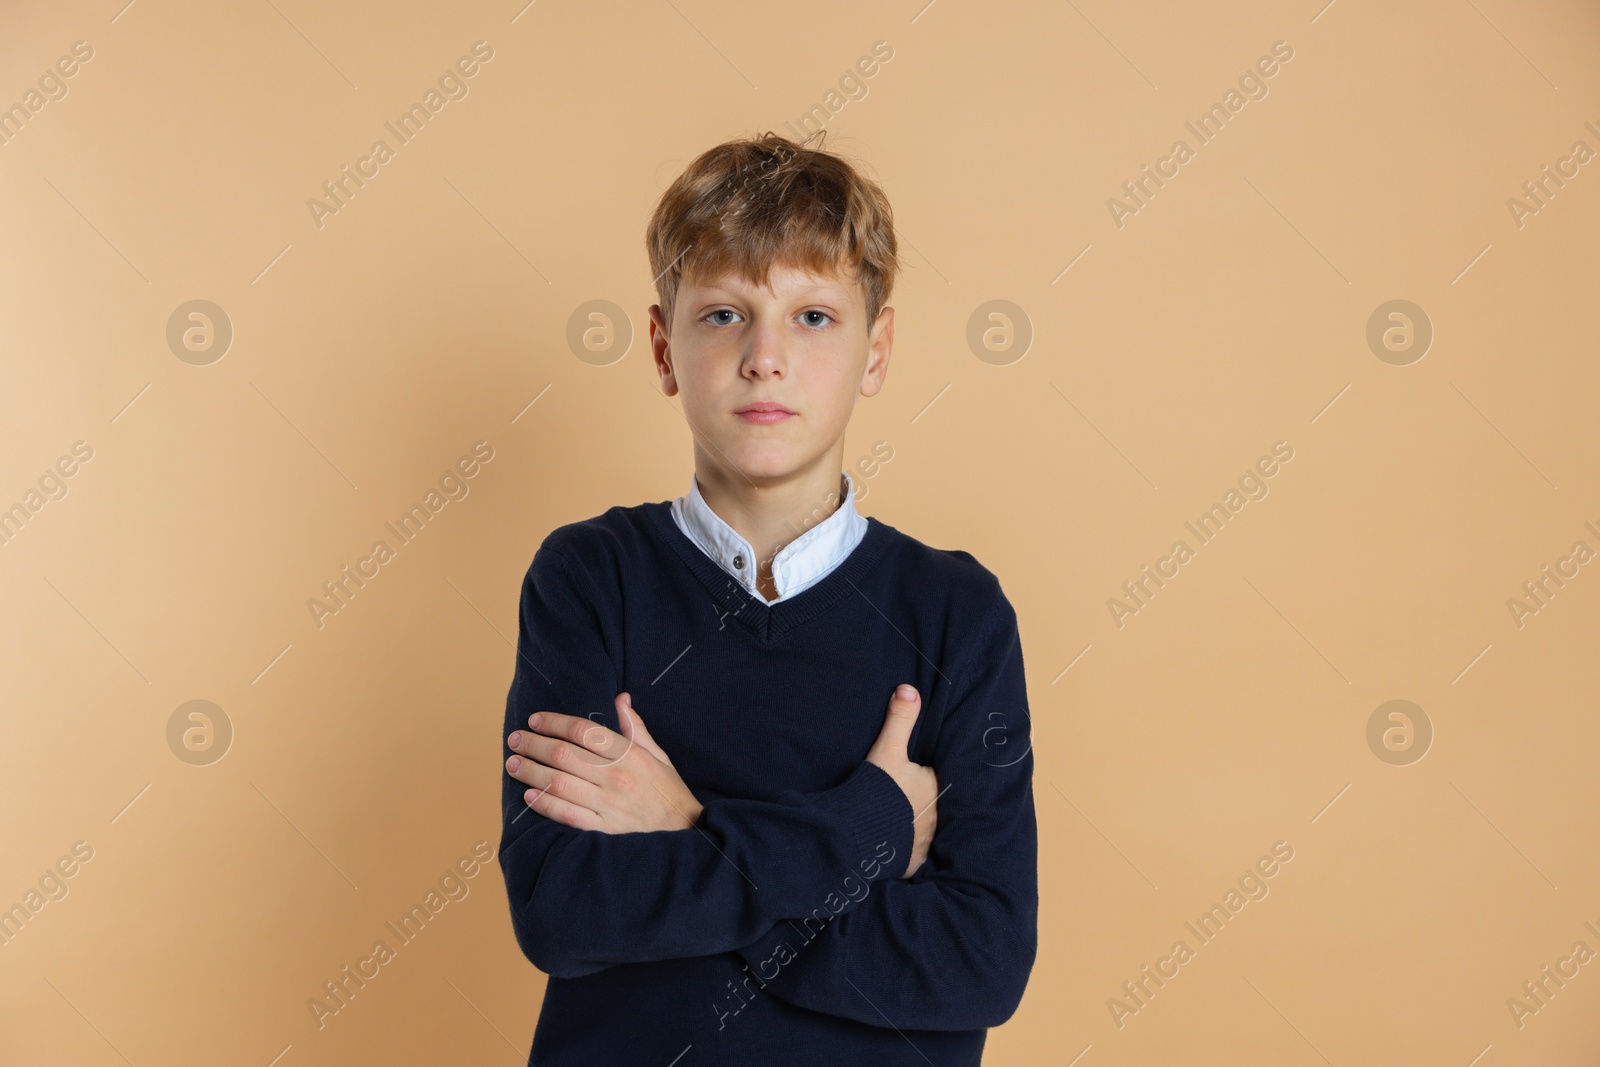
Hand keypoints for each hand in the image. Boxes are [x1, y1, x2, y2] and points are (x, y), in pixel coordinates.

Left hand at [506, 693, 703, 832]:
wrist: (687, 834)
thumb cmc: (669, 793)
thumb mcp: (659, 755)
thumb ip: (636, 728)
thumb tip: (621, 699)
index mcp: (631, 754)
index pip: (583, 730)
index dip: (554, 722)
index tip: (535, 720)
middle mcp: (617, 777)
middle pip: (564, 754)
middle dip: (534, 744)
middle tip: (515, 739)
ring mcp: (609, 805)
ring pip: (559, 783)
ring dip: (530, 771)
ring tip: (512, 764)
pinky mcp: (603, 830)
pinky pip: (567, 814)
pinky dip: (545, 804)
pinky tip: (529, 795)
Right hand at [865, 684, 938, 878]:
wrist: (858, 834)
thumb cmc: (877, 789)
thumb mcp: (887, 749)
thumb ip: (900, 720)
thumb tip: (909, 689)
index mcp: (935, 787)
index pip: (935, 779)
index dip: (923, 777)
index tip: (910, 776)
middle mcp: (937, 817)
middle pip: (931, 804)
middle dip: (919, 801)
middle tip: (900, 799)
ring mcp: (926, 842)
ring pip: (924, 829)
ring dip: (914, 826)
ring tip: (897, 821)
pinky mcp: (913, 862)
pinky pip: (913, 853)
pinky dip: (906, 848)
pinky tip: (894, 843)